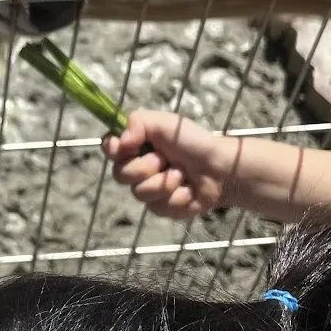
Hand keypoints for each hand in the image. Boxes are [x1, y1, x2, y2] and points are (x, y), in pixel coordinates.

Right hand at [103, 110, 232, 219]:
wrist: (221, 169)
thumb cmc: (194, 142)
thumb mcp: (165, 123)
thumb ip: (137, 122)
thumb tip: (119, 140)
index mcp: (136, 146)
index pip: (109, 148)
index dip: (112, 150)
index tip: (124, 148)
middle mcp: (138, 168)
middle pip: (120, 175)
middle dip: (145, 168)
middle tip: (164, 159)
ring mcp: (149, 190)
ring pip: (140, 194)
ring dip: (165, 183)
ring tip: (182, 175)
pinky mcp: (163, 208)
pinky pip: (158, 208)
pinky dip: (176, 198)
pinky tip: (188, 191)